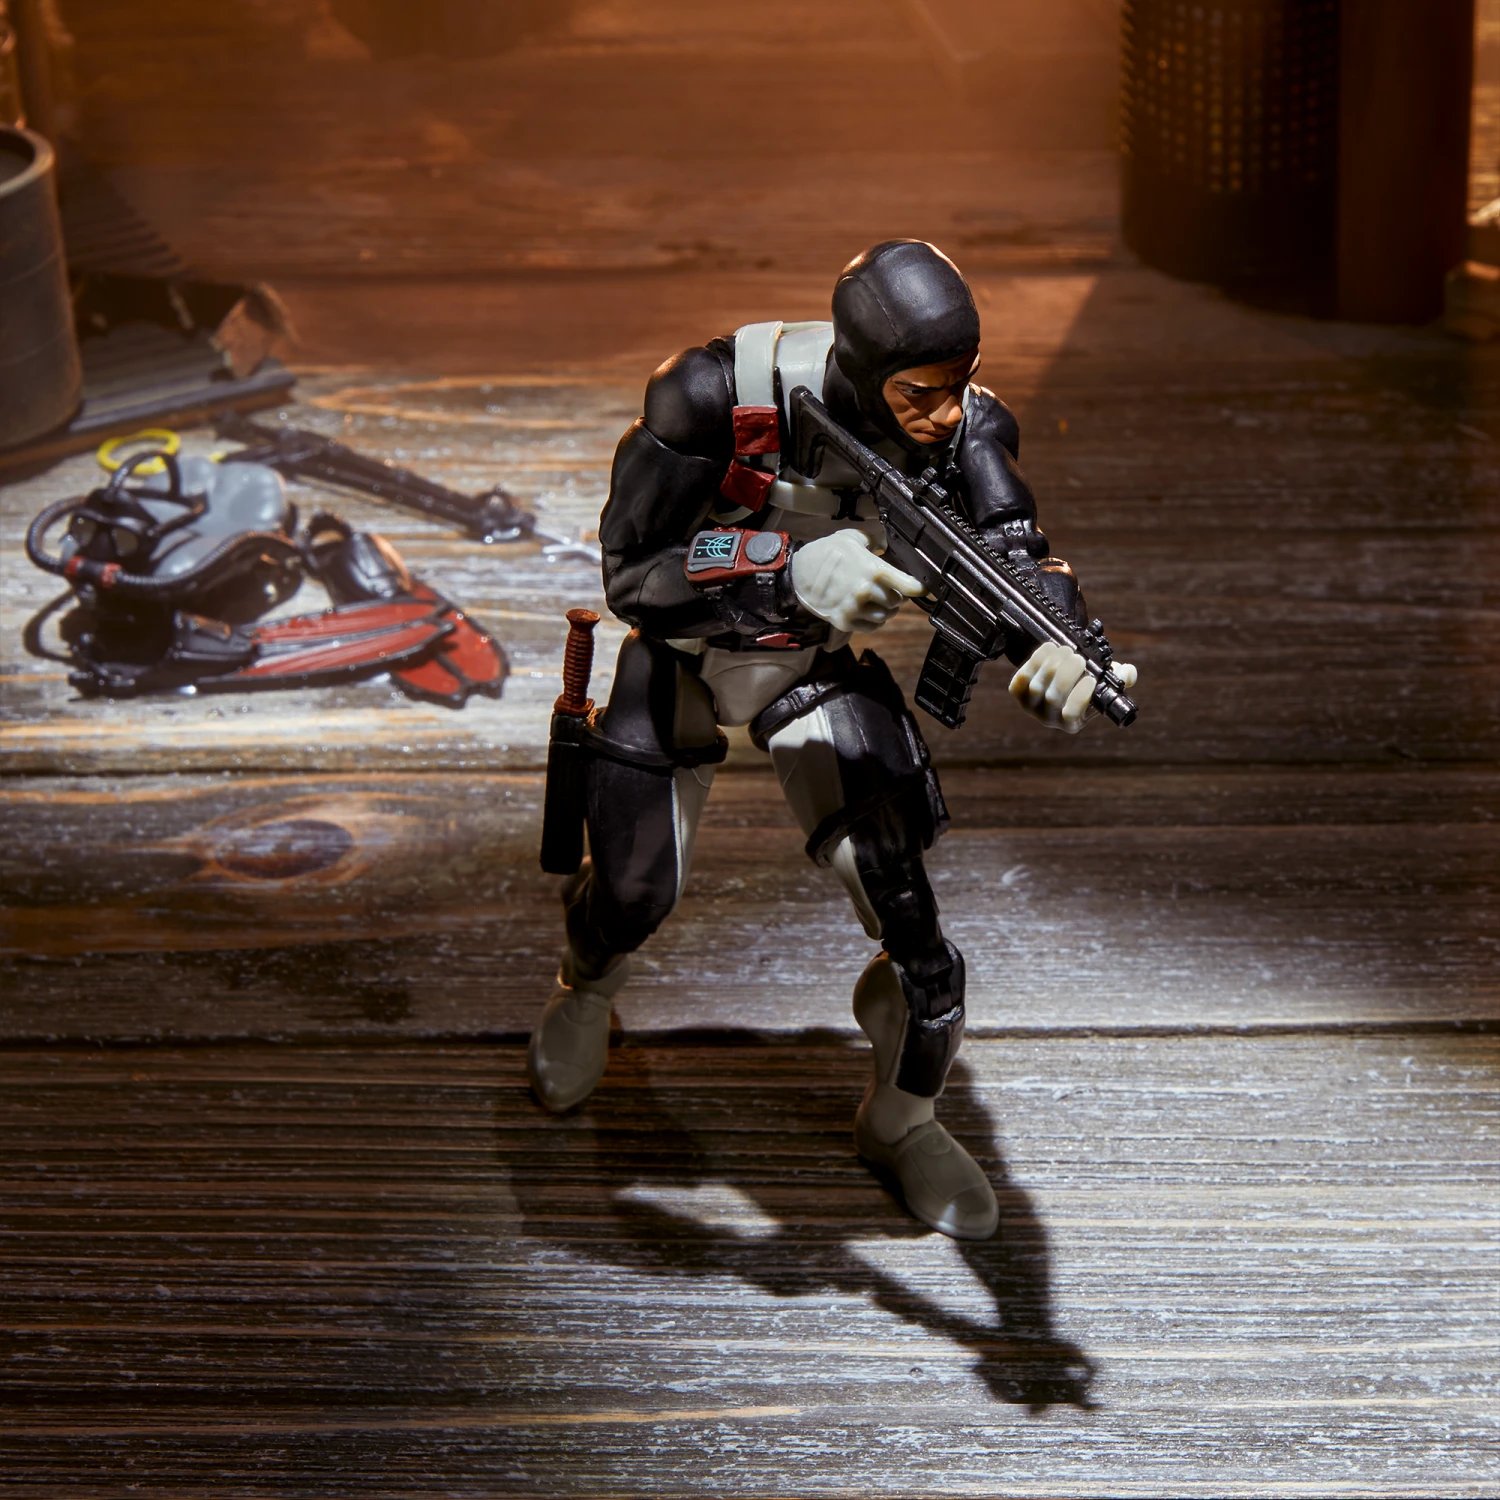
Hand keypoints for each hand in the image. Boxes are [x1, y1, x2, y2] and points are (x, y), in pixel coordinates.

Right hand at [792, 530, 923, 632]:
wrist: (798, 573)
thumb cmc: (826, 553)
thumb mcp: (853, 538)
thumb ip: (875, 540)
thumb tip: (888, 543)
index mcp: (873, 570)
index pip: (908, 585)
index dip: (920, 588)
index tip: (924, 590)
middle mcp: (867, 592)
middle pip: (897, 602)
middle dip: (896, 596)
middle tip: (889, 590)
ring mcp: (856, 609)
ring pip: (885, 616)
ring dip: (886, 610)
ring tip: (878, 601)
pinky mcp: (846, 621)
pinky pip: (872, 627)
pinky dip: (874, 621)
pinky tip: (868, 611)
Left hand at [1009, 642, 1137, 732]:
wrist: (1058, 677)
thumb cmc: (1085, 683)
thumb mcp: (1106, 682)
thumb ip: (1121, 677)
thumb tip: (1128, 672)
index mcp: (1072, 722)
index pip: (1071, 715)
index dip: (1080, 697)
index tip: (1091, 678)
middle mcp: (1049, 718)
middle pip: (1052, 697)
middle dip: (1066, 675)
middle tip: (1078, 658)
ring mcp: (1030, 706)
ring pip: (1037, 686)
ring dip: (1051, 665)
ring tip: (1066, 650)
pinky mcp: (1017, 692)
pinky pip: (1021, 679)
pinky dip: (1034, 662)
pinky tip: (1048, 648)